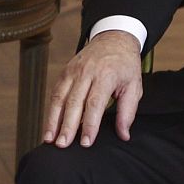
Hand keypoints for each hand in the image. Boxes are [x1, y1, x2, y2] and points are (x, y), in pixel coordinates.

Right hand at [42, 30, 143, 146]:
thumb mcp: (134, 86)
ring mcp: (73, 71)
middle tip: (62, 145)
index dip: (89, 125)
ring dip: (53, 120)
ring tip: (49, 139)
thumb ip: (127, 112)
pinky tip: (50, 125)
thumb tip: (123, 135)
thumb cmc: (125, 65)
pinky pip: (56, 92)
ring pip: (59, 98)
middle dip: (67, 126)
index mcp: (105, 75)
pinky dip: (51, 110)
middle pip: (74, 102)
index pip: (95, 104)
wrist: (113, 39)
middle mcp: (86, 72)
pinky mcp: (65, 72)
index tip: (86, 142)